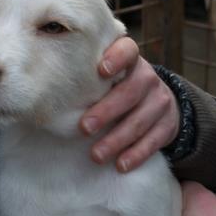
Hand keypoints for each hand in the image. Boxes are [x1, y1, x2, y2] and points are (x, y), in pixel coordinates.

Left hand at [80, 37, 179, 171]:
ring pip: (140, 121)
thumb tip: (47, 93)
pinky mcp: (168, 125)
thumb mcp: (107, 79)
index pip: (128, 50)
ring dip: (117, 140)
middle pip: (130, 92)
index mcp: (131, 61)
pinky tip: (121, 165)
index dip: (117, 58)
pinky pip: (154, 141)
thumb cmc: (117, 89)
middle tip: (84, 128)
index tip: (101, 70)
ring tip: (96, 155)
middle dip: (106, 111)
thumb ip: (88, 80)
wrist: (157, 104)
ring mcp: (161, 101)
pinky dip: (136, 154)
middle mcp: (148, 78)